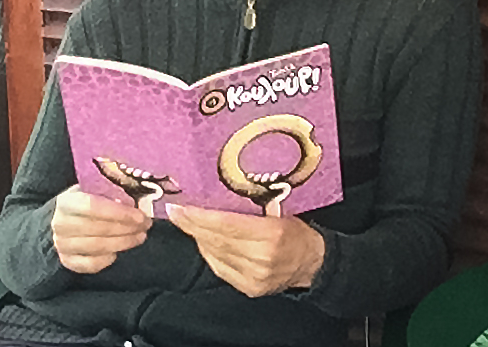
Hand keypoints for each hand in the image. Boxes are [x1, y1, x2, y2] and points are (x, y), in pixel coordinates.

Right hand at [51, 185, 151, 273]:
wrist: (60, 219)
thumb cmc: (85, 201)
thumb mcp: (94, 190)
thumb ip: (110, 193)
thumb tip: (134, 202)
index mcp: (67, 202)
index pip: (93, 207)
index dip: (119, 213)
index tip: (140, 216)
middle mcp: (60, 224)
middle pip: (99, 229)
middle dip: (128, 228)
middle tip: (146, 225)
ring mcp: (61, 245)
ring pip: (97, 247)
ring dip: (123, 243)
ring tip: (140, 236)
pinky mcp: (66, 261)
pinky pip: (90, 264)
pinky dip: (107, 259)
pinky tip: (119, 252)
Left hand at [167, 204, 324, 296]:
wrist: (312, 263)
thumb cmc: (295, 232)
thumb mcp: (278, 213)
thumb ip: (248, 211)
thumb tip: (214, 200)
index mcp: (271, 234)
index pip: (227, 225)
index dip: (201, 217)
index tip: (181, 208)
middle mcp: (261, 257)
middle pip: (217, 240)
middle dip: (193, 225)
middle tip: (176, 212)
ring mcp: (253, 276)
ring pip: (216, 255)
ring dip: (199, 238)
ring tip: (188, 223)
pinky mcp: (248, 288)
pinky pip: (220, 268)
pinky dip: (210, 253)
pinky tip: (204, 242)